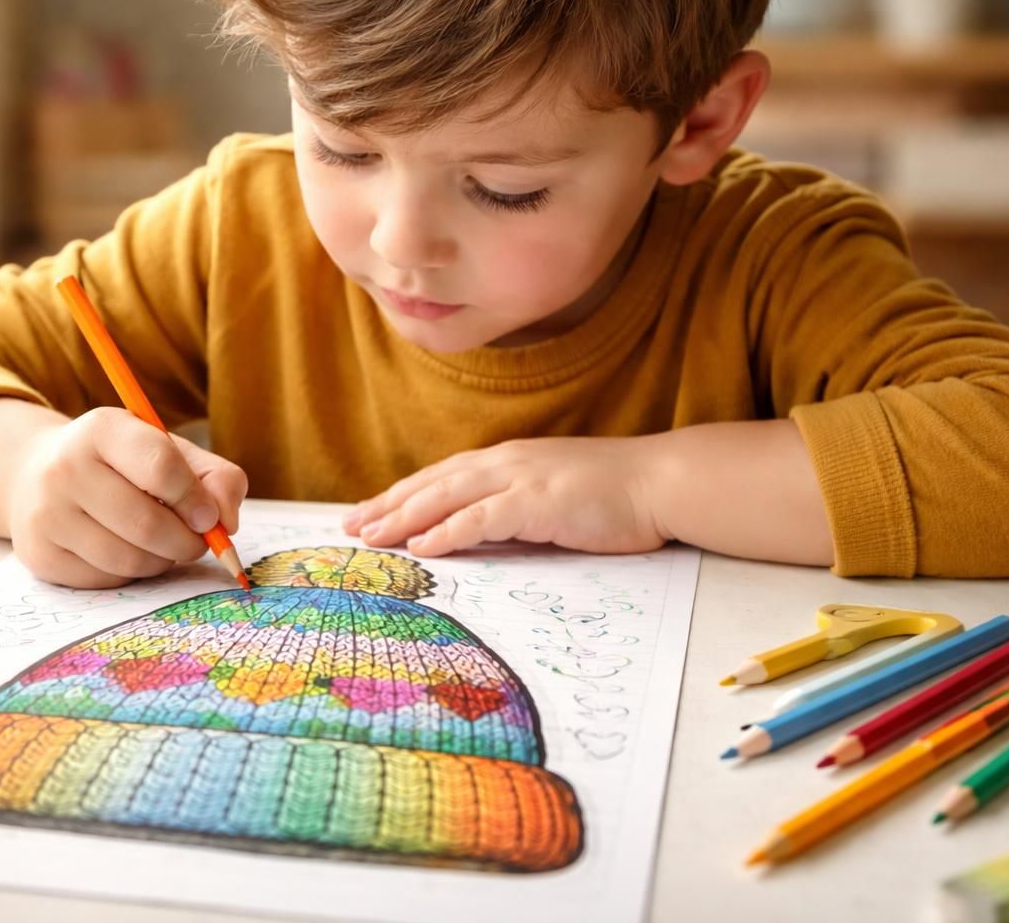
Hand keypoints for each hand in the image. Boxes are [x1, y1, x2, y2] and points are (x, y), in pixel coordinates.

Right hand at [7, 407, 248, 587]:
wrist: (38, 475)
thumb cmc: (121, 463)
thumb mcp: (169, 451)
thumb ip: (215, 478)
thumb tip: (226, 523)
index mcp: (102, 429)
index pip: (160, 466)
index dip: (195, 499)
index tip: (210, 517)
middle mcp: (64, 468)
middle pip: (147, 523)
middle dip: (186, 542)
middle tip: (196, 541)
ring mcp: (46, 514)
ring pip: (129, 559)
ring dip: (162, 561)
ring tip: (164, 545)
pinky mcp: (40, 555)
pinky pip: (107, 580)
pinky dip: (131, 574)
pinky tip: (128, 551)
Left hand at [342, 437, 670, 557]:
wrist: (659, 482)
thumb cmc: (612, 496)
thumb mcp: (550, 499)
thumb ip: (511, 512)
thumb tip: (474, 536)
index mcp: (507, 462)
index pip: (441, 478)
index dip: (401, 495)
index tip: (367, 513)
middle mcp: (506, 463)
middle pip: (433, 483)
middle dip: (388, 505)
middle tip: (349, 527)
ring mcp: (522, 478)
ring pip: (447, 496)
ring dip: (404, 517)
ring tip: (371, 537)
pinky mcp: (539, 501)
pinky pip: (482, 518)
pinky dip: (448, 530)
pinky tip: (421, 546)